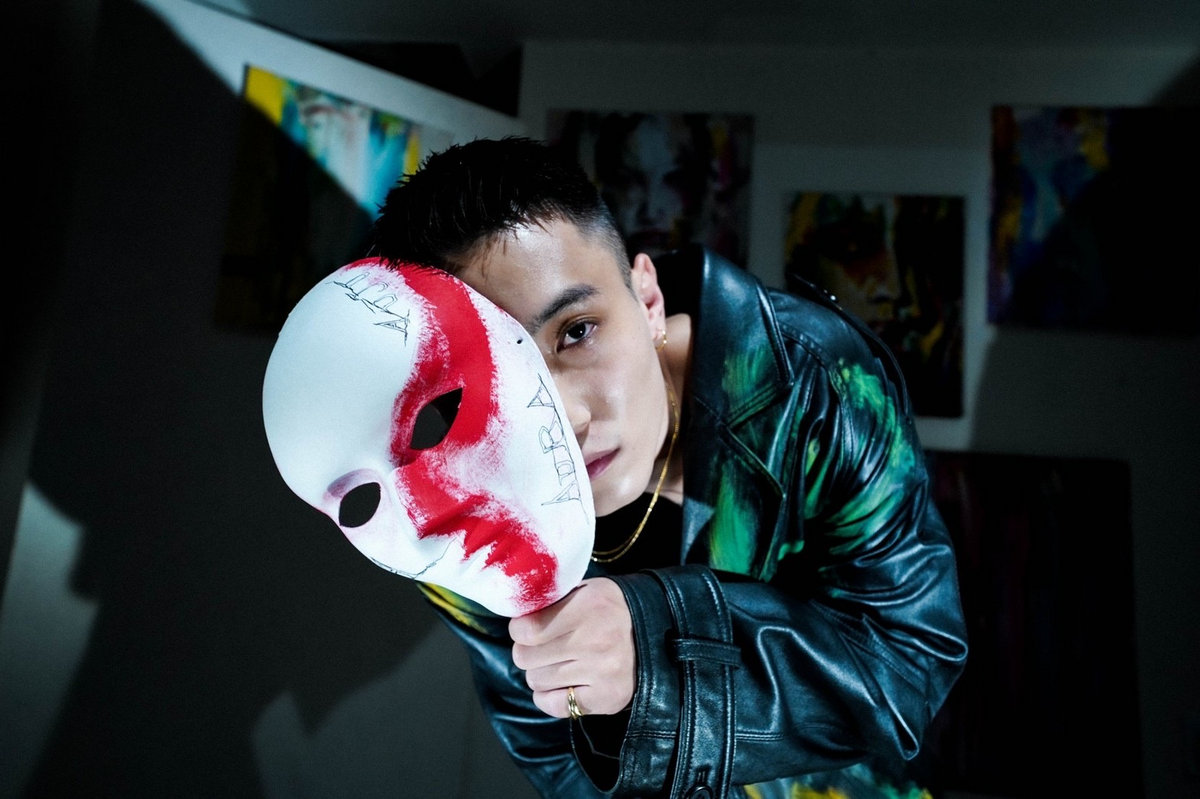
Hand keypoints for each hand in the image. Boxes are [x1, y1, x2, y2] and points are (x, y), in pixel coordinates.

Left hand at [508, 577, 634, 717]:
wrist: (658, 634)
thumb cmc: (612, 609)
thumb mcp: (587, 590)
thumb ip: (553, 600)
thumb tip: (516, 616)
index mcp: (589, 606)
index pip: (526, 630)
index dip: (520, 629)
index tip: (527, 627)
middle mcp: (595, 641)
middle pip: (526, 657)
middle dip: (528, 651)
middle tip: (543, 645)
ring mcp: (602, 673)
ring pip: (536, 681)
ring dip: (541, 672)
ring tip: (559, 662)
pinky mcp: (607, 698)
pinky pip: (555, 705)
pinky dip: (549, 697)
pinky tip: (561, 684)